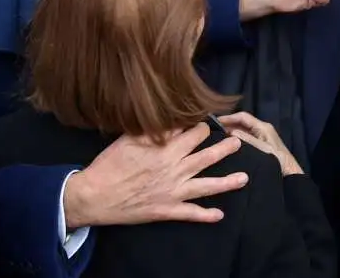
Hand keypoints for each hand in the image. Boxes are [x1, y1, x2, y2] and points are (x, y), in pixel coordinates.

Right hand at [63, 123, 247, 228]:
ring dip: (227, 182)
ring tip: (245, 178)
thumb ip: (155, 131)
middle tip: (239, 142)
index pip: (194, 136)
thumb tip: (175, 124)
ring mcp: (172, 192)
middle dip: (225, 149)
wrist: (95, 196)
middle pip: (206, 157)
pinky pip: (190, 214)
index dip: (203, 128)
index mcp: (165, 150)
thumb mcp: (130, 139)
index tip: (207, 125)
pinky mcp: (166, 210)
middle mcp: (174, 170)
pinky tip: (220, 215)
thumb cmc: (110, 164)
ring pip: (206, 186)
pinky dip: (206, 215)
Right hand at [219, 113, 303, 175]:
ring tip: (218, 137)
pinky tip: (229, 146)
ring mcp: (261, 137)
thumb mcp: (261, 149)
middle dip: (229, 124)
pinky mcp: (261, 145)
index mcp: (263, 127)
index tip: (215, 121)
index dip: (229, 117)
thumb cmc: (278, 160)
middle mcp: (262, 129)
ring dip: (232, 132)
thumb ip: (246, 140)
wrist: (290, 173)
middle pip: (242, 123)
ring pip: (243, 130)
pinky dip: (237, 139)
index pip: (243, 117)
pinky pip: (246, 138)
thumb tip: (230, 132)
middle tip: (213, 129)